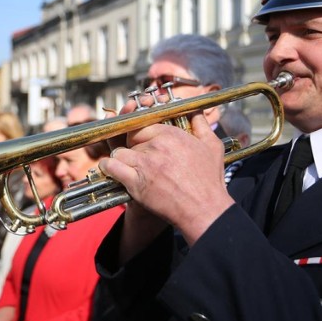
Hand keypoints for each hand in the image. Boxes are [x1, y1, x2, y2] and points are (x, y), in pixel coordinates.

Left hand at [99, 112, 232, 245]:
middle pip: (131, 137)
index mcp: (170, 134)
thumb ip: (201, 123)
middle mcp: (155, 146)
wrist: (204, 210)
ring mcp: (144, 164)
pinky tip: (110, 167)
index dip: (141, 130)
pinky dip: (109, 166)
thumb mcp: (212, 145)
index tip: (141, 136)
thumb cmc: (209, 180)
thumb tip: (195, 110)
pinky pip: (113, 167)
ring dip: (121, 156)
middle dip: (132, 143)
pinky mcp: (136, 183)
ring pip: (120, 151)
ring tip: (126, 162)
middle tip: (137, 153)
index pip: (144, 124)